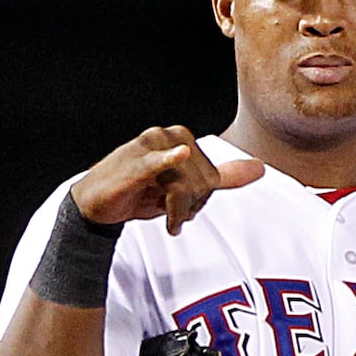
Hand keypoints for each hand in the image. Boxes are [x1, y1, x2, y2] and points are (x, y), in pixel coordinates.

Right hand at [71, 126, 264, 235]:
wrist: (95, 206)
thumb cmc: (139, 192)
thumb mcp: (185, 187)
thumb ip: (223, 177)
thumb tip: (260, 168)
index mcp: (180, 139)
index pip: (211, 173)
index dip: (203, 196)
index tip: (189, 209)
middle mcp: (167, 137)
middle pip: (202, 180)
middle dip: (191, 205)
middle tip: (174, 216)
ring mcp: (149, 148)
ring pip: (185, 184)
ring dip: (178, 208)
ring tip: (167, 217)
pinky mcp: (133, 164)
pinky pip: (156, 162)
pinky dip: (169, 159)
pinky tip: (182, 154)